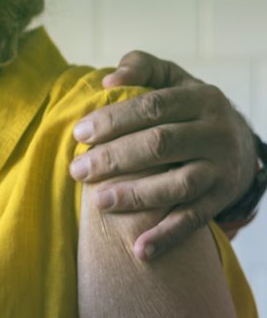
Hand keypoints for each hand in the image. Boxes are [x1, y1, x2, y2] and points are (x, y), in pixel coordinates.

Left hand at [70, 50, 257, 259]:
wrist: (240, 142)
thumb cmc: (187, 107)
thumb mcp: (172, 79)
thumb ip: (141, 68)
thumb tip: (109, 79)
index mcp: (201, 98)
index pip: (152, 107)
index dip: (114, 119)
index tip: (79, 133)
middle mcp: (216, 132)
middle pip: (160, 145)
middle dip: (115, 158)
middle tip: (77, 170)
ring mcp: (222, 168)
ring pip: (179, 184)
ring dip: (137, 196)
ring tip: (99, 203)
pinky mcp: (222, 199)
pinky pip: (195, 220)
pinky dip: (168, 236)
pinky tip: (139, 250)